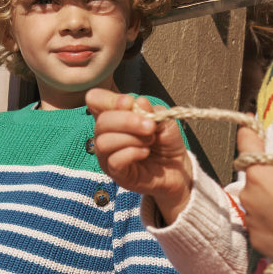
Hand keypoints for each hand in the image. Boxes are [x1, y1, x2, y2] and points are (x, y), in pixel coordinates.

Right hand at [86, 89, 192, 224]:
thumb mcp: (163, 120)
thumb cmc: (165, 142)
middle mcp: (106, 135)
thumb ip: (150, 111)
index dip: (109, 99)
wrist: (177, 169)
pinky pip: (114, 160)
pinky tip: (145, 152)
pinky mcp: (116, 174)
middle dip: (127, 120)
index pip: (95, 100)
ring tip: (150, 141)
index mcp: (114, 116)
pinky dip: (132, 153)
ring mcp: (108, 156)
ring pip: (104, 142)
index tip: (130, 103)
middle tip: (150, 126)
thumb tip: (138, 102)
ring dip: (131, 138)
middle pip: (101, 121)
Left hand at [238, 93, 272, 264]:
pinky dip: (270, 221)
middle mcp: (248, 199)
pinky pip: (259, 225)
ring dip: (269, 199)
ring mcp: (251, 222)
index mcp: (260, 175)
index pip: (247, 145)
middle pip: (254, 178)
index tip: (249, 124)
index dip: (250, 134)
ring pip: (256, 202)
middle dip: (269, 175)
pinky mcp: (256, 242)